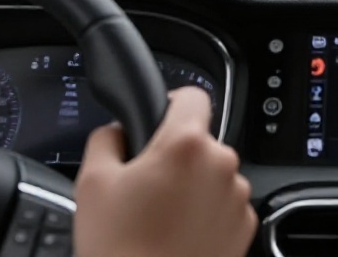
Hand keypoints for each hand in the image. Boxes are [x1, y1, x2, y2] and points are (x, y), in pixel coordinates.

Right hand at [74, 87, 254, 256]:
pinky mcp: (245, 226)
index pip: (192, 95)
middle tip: (145, 186)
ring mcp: (237, 197)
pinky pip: (224, 204)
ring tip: (160, 217)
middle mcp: (221, 165)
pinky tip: (178, 233)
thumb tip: (119, 129)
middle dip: (175, 156)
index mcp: (186, 144)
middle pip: (199, 141)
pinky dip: (205, 212)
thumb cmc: (119, 248)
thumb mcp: (92, 182)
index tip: (159, 119)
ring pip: (212, 174)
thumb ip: (107, 138)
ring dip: (192, 186)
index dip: (171, 103)